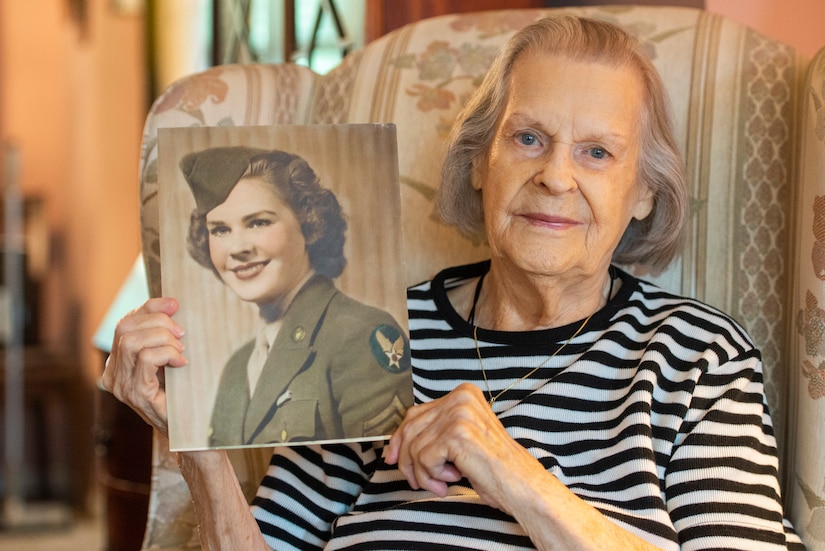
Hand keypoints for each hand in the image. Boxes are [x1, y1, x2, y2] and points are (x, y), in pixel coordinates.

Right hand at [101, 297, 187, 434]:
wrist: (191, 431)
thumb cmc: (182, 392)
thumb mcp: (168, 358)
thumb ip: (163, 336)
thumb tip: (172, 304)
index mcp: (117, 363)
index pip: (125, 323)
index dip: (149, 307)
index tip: (174, 304)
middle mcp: (113, 375)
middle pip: (125, 328)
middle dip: (158, 322)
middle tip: (181, 333)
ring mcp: (122, 387)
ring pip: (132, 342)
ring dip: (163, 338)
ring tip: (181, 350)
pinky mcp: (137, 395)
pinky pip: (146, 359)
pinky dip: (167, 354)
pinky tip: (181, 363)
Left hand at [385, 383, 542, 511]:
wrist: (520, 483)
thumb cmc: (494, 466)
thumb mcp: (461, 439)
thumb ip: (434, 432)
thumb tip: (396, 446)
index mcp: (463, 393)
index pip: (415, 413)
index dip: (399, 439)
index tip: (392, 457)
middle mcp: (460, 398)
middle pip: (410, 428)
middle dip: (406, 460)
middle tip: (416, 480)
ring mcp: (459, 414)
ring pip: (415, 447)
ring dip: (425, 473)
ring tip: (443, 482)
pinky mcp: (457, 434)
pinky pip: (424, 459)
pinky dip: (432, 477)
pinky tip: (453, 479)